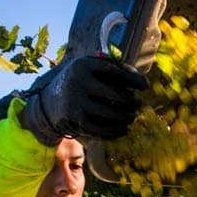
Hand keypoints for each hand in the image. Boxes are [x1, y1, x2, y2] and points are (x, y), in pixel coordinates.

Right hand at [22, 55, 147, 145]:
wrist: (50, 101)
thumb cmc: (81, 82)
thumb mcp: (90, 69)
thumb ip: (113, 69)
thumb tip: (141, 81)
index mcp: (85, 65)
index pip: (115, 71)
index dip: (133, 79)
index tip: (145, 86)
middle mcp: (79, 81)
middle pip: (117, 95)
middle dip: (131, 101)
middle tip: (137, 104)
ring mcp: (76, 102)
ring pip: (112, 113)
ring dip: (127, 117)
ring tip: (131, 116)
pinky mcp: (76, 121)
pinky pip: (103, 129)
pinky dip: (117, 131)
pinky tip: (124, 129)